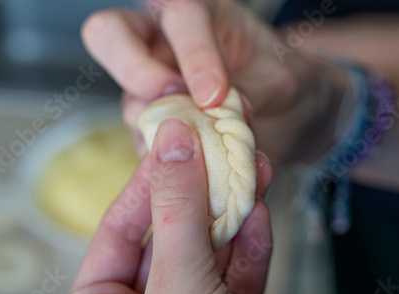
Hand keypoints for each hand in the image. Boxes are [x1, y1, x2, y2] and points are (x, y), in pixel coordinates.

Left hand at [57, 119, 272, 293]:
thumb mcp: (178, 286)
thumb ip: (177, 213)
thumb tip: (173, 142)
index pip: (119, 228)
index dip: (149, 180)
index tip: (174, 141)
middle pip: (169, 237)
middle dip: (202, 195)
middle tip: (219, 150)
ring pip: (207, 256)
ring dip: (233, 216)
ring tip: (251, 171)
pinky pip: (235, 280)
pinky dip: (250, 249)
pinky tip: (259, 215)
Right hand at [81, 0, 346, 165]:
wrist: (289, 120)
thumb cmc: (285, 86)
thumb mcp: (282, 81)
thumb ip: (246, 93)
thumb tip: (206, 117)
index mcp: (201, 19)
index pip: (180, 16)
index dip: (193, 54)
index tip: (214, 97)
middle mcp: (165, 48)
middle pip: (109, 34)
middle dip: (133, 69)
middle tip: (168, 102)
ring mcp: (153, 89)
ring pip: (130, 102)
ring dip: (163, 129)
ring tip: (206, 152)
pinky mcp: (155, 128)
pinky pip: (144, 144)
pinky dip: (166, 162)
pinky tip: (197, 172)